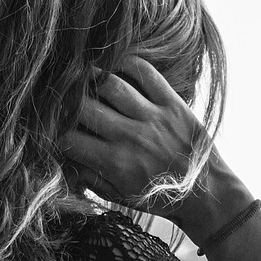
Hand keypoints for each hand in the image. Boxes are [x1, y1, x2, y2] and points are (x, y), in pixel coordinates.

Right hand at [59, 55, 209, 222]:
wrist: (206, 194)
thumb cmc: (159, 197)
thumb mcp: (120, 198)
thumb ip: (90, 179)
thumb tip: (63, 159)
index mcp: (115, 163)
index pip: (68, 138)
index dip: (54, 131)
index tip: (53, 128)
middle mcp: (130, 137)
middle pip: (83, 106)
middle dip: (66, 102)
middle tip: (62, 98)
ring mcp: (152, 117)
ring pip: (109, 84)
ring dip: (90, 77)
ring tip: (82, 78)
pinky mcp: (172, 103)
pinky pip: (144, 72)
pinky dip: (126, 63)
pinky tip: (114, 67)